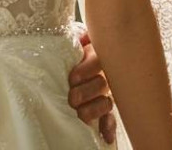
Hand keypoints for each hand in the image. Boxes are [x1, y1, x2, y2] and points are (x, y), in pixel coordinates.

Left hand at [69, 27, 117, 144]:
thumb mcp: (69, 39)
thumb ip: (75, 37)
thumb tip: (80, 35)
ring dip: (94, 109)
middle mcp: (103, 74)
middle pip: (102, 84)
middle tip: (72, 98)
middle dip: (86, 92)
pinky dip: (108, 128)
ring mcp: (104, 93)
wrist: (62, 63)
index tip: (73, 78)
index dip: (87, 69)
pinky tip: (106, 137)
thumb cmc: (66, 49)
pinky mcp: (102, 111)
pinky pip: (110, 119)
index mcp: (95, 55)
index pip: (98, 60)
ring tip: (80, 114)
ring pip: (106, 102)